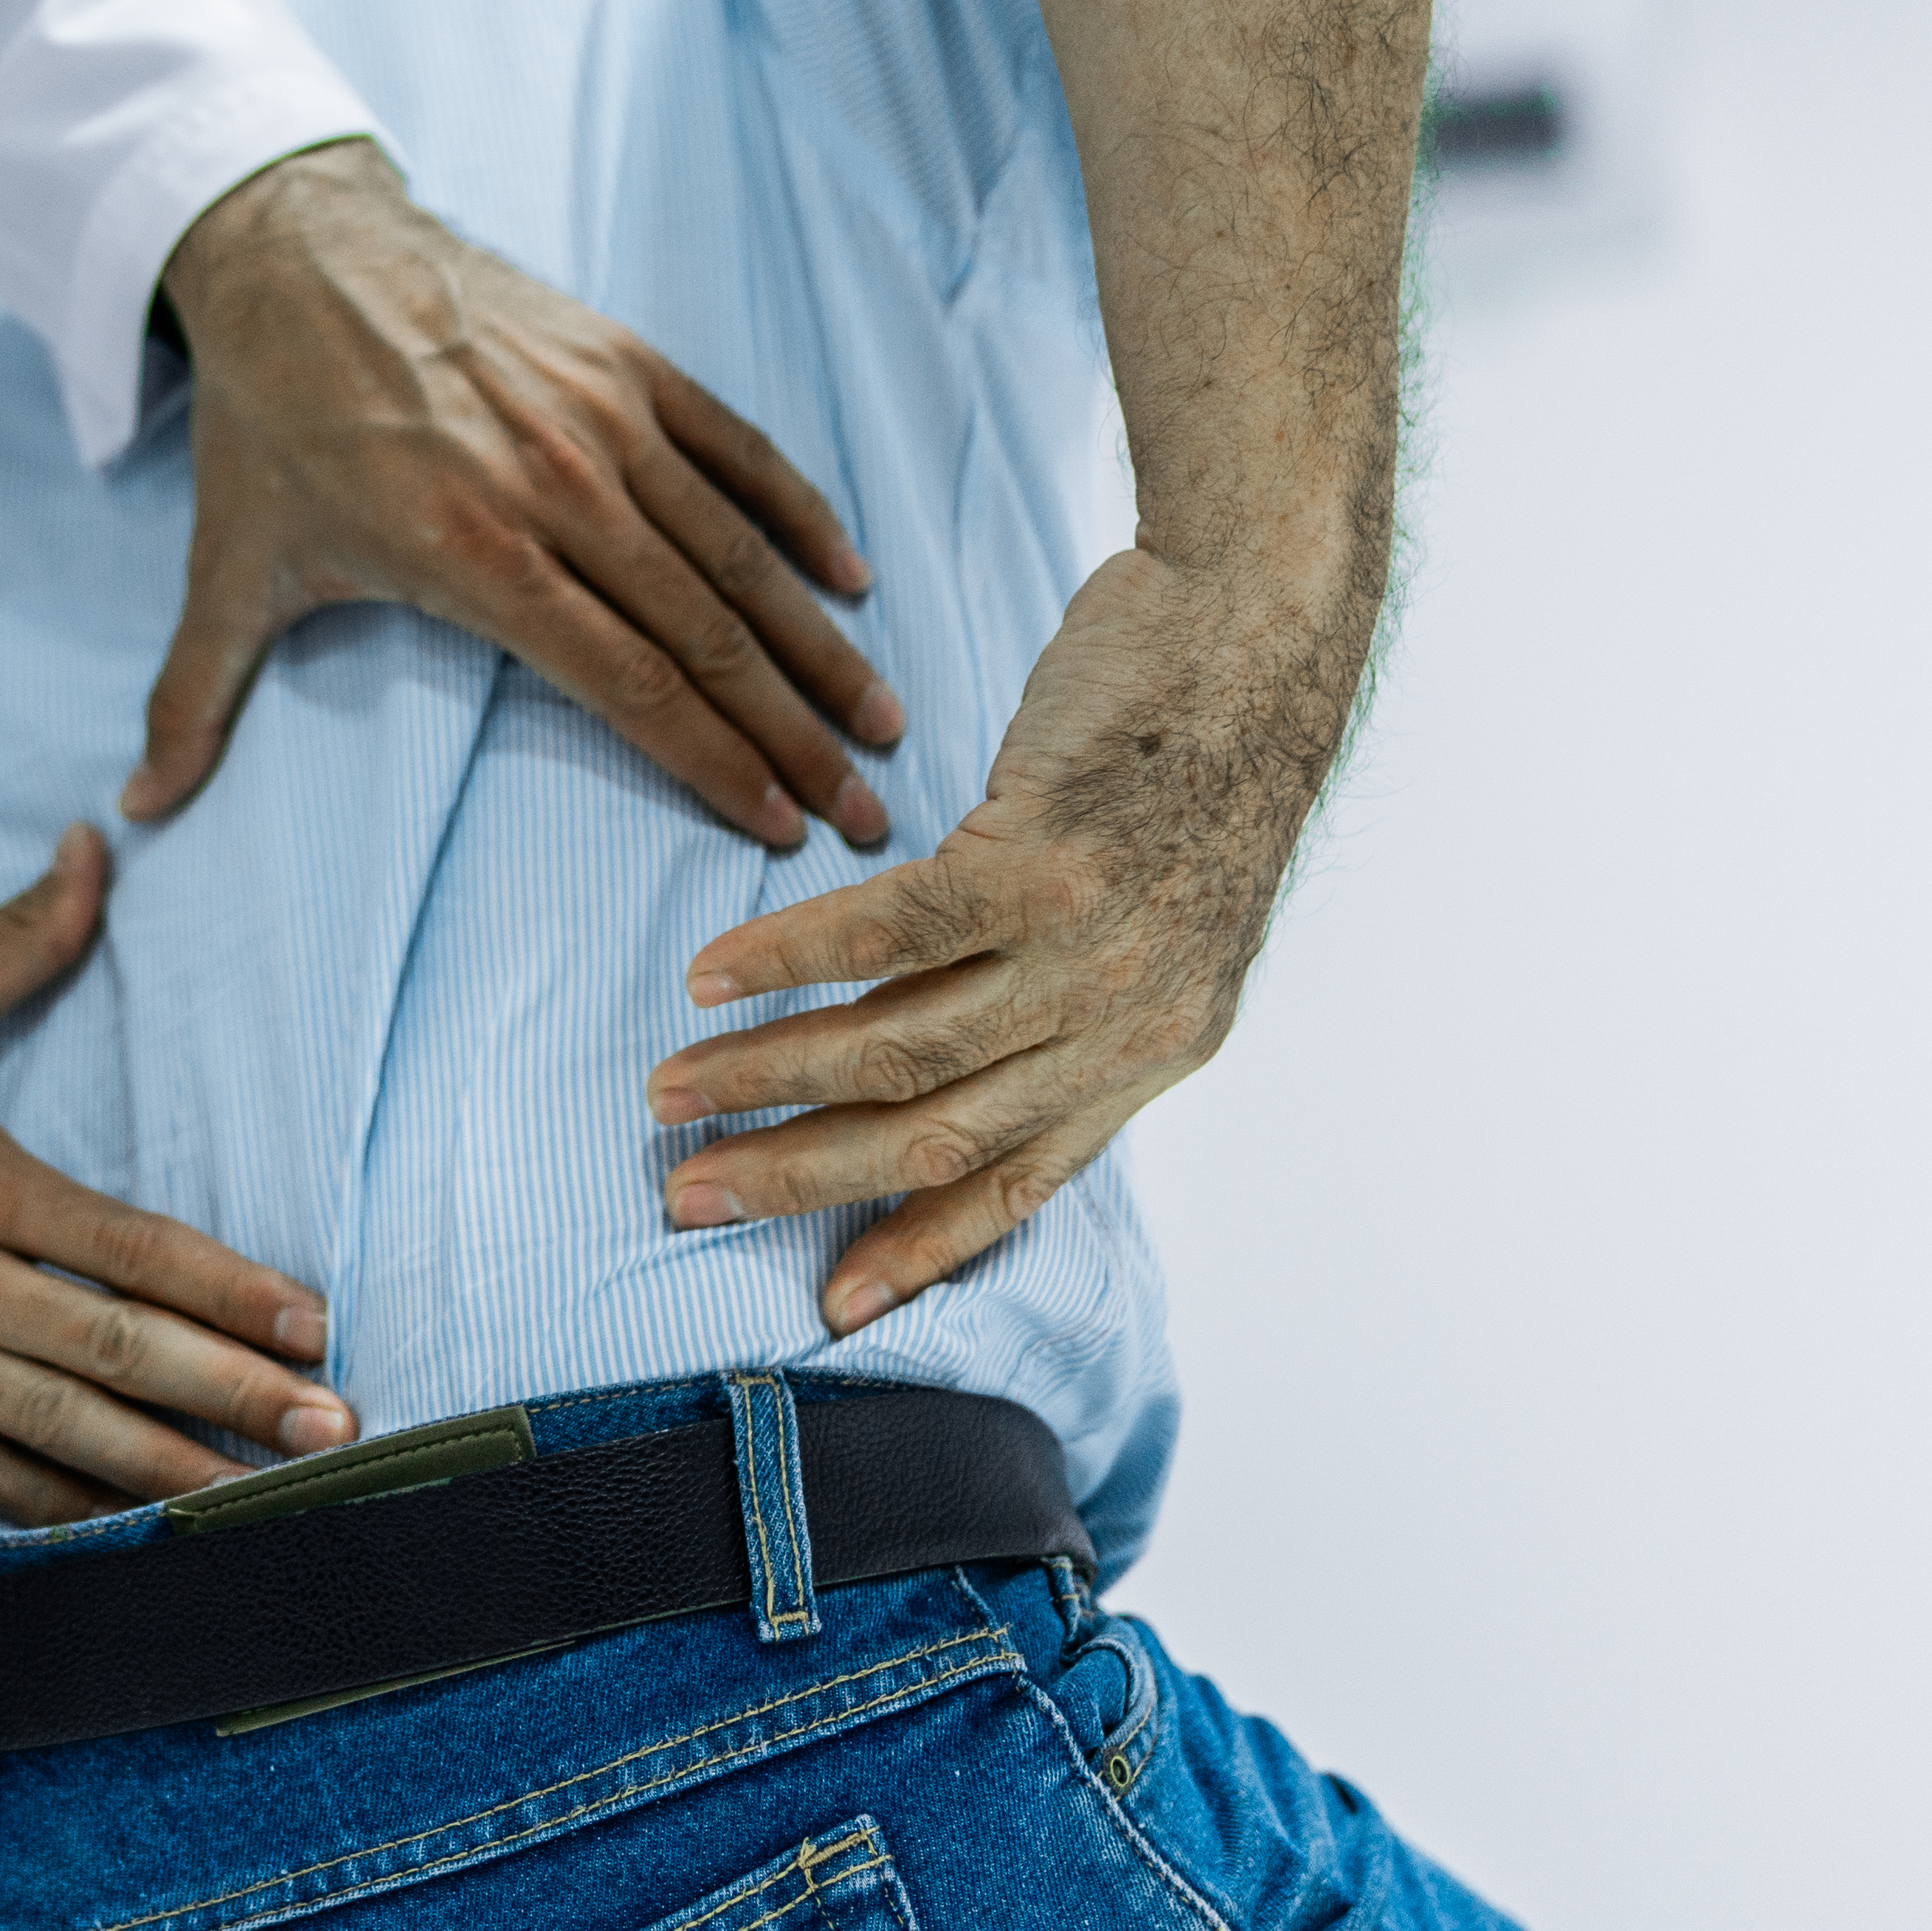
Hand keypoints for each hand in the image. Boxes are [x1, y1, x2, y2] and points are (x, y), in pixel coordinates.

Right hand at [0, 826, 354, 1523]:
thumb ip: (11, 942)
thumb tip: (95, 843)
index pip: (127, 1245)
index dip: (228, 1291)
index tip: (314, 1326)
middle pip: (114, 1351)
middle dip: (233, 1399)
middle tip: (333, 1435)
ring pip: (56, 1430)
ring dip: (165, 1475)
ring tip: (258, 1508)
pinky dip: (52, 1513)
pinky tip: (123, 1536)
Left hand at [138, 141, 902, 852]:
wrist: (296, 250)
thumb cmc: (270, 423)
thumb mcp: (232, 566)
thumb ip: (196, 696)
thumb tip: (132, 811)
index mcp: (473, 554)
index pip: (628, 682)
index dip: (712, 763)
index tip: (780, 830)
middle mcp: (556, 488)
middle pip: (707, 633)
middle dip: (794, 733)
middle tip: (871, 807)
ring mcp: (602, 418)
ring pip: (738, 552)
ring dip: (819, 643)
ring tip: (881, 718)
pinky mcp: (627, 362)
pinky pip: (736, 449)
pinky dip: (798, 515)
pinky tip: (851, 578)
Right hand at [639, 540, 1365, 1330]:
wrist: (1258, 627)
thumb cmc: (1189, 753)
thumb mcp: (1143, 911)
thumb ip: (1041, 989)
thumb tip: (906, 1036)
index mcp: (1154, 1048)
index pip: (1020, 1181)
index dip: (920, 1246)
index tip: (832, 1303)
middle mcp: (1128, 1019)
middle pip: (933, 1131)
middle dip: (800, 1176)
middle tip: (688, 1197)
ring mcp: (1089, 943)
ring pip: (898, 1043)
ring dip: (768, 1075)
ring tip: (673, 1088)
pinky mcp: (1043, 856)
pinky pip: (887, 931)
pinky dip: (786, 956)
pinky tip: (711, 972)